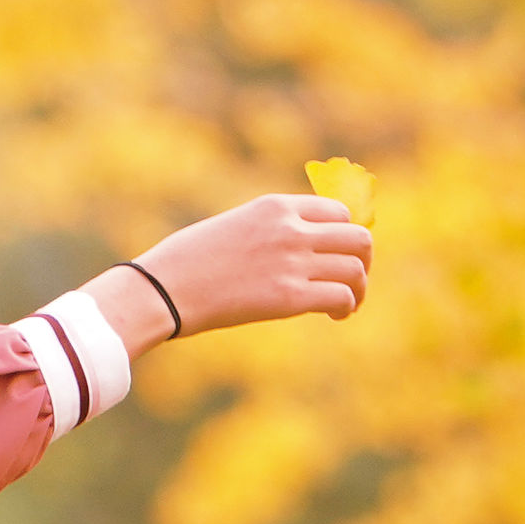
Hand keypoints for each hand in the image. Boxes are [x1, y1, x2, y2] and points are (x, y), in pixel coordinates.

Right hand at [119, 192, 375, 336]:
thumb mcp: (231, 228)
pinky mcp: (289, 297)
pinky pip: (340, 297)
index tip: (339, 255)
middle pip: (357, 237)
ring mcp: (292, 262)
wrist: (161, 290)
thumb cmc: (183, 264)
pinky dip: (347, 307)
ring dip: (359, 288)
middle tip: (355, 280)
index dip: (346, 235)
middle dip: (363, 260)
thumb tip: (287, 249)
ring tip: (349, 304)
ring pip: (355, 269)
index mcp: (275, 207)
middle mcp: (291, 229)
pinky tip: (337, 316)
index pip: (337, 212)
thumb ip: (266, 231)